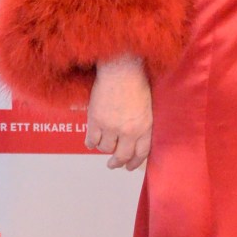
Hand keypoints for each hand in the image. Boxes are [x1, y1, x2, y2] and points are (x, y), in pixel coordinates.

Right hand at [85, 55, 151, 169]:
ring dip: (104, 149)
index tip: (129, 167)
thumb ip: (142, 124)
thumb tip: (135, 139)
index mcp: (145, 126)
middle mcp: (129, 130)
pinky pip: (91, 140)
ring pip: (105, 148)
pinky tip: (91, 142)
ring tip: (103, 145)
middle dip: (117, 163)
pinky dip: (90, 143)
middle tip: (113, 164)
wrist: (121, 70)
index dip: (134, 162)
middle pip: (122, 156)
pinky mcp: (96, 121)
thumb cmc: (136, 83)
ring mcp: (111, 127)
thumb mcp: (147, 107)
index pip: (141, 153)